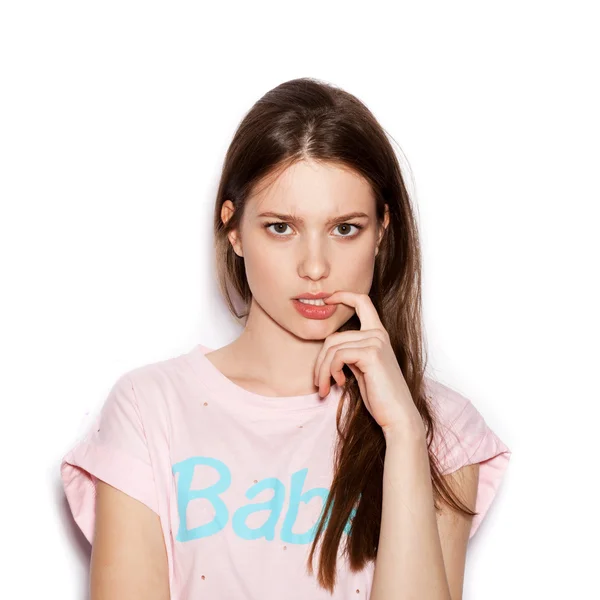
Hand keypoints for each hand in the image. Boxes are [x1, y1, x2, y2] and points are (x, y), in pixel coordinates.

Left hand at [314, 291, 422, 436]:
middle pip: (333, 336)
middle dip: (320, 361)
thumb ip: (350, 353)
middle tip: (319, 382)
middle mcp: (378, 333)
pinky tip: (340, 384)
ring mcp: (376, 341)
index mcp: (378, 334)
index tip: (328, 299)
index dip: (344, 295)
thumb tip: (328, 349)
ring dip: (322, 370)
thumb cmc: (379, 395)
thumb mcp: (361, 368)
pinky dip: (331, 371)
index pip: (362, 301)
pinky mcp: (371, 353)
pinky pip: (337, 356)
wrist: (397, 414)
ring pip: (332, 348)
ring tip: (326, 387)